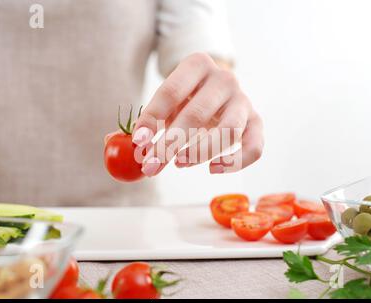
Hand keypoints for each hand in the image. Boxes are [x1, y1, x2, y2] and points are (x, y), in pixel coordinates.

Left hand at [132, 53, 263, 176]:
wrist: (218, 91)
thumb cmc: (186, 99)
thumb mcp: (166, 102)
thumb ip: (145, 122)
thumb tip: (114, 142)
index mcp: (197, 64)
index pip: (171, 91)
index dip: (152, 118)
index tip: (139, 141)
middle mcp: (224, 79)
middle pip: (197, 113)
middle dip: (170, 144)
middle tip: (151, 165)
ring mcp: (244, 100)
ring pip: (229, 131)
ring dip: (200, 152)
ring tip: (179, 163)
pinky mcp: (256, 121)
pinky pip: (254, 146)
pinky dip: (235, 162)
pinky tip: (214, 169)